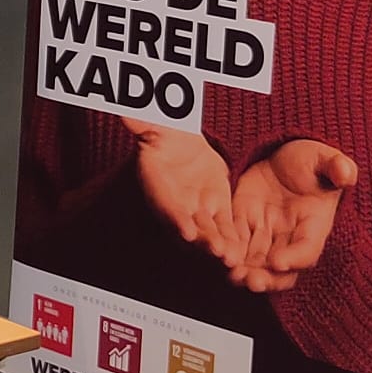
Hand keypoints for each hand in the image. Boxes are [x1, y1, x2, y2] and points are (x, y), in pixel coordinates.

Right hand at [124, 120, 242, 261]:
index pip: (164, 203)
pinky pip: (224, 227)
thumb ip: (144, 125)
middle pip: (187, 226)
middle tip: (217, 252)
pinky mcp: (216, 210)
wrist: (182, 142)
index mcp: (156, 183)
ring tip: (232, 258)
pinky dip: (233, 239)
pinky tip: (245, 252)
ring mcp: (195, 210)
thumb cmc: (165, 134)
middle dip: (202, 241)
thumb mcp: (156, 128)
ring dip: (218, 246)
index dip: (174, 217)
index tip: (187, 231)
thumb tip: (127, 114)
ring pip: (207, 232)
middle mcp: (174, 203)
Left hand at [229, 140, 357, 291]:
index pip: (308, 248)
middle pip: (282, 268)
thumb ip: (336, 166)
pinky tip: (216, 255)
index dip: (295, 257)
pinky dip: (226, 251)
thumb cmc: (310, 161)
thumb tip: (346, 172)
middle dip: (267, 277)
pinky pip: (234, 241)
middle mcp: (290, 236)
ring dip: (245, 271)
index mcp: (314, 224)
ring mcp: (266, 232)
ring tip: (233, 276)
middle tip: (251, 281)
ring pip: (256, 261)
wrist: (284, 156)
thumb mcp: (323, 159)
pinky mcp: (243, 222)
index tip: (278, 262)